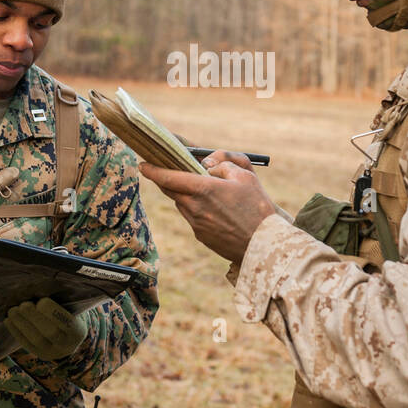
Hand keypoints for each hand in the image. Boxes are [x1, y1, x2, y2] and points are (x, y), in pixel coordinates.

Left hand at [6, 298, 88, 360]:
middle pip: (51, 333)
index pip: (68, 323)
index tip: (42, 301)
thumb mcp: (69, 303)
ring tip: (13, 310)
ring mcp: (52, 352)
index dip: (54, 313)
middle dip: (35, 318)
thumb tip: (37, 290)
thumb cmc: (68, 310)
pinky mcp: (38, 354)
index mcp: (78, 331)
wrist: (67, 332)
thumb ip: (58, 296)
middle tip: (24, 304)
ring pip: (36, 341)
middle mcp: (67, 345)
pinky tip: (8, 319)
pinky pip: (26, 344)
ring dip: (21, 324)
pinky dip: (16, 331)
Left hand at [140, 155, 278, 262]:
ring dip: (186, 195)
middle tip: (170, 171)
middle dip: (168, 180)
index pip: (168, 177)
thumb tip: (206, 164)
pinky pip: (192, 217)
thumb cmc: (257, 207)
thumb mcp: (245, 174)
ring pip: (182, 204)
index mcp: (203, 189)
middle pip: (171, 190)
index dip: (153, 170)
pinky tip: (216, 210)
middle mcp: (194, 207)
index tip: (143, 165)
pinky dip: (196, 209)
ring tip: (207, 192)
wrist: (263, 245)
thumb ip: (223, 162)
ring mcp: (196, 224)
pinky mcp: (201, 236)